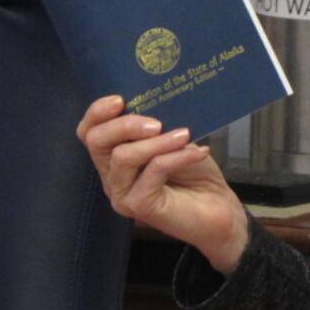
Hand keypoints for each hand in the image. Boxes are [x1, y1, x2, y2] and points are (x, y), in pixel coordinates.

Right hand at [76, 95, 248, 273]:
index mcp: (116, 156)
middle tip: (157, 123)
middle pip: (96, 142)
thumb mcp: (177, 140)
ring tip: (185, 135)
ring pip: (123, 157)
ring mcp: (123, 193)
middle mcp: (113, 176)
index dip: (97, 113)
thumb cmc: (196, 174)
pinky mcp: (139, 206)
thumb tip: (159, 102)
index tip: (120, 99)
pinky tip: (198, 152)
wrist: (220, 209)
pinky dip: (177, 157)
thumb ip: (160, 126)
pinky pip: (152, 172)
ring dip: (157, 142)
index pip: (90, 132)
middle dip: (125, 124)